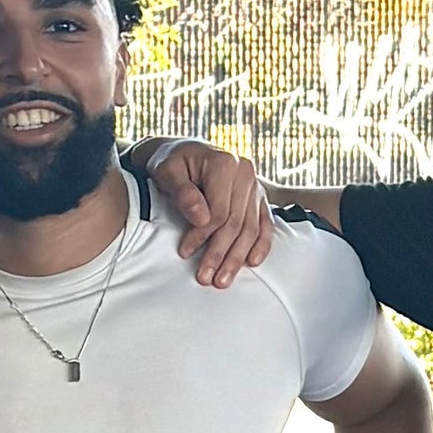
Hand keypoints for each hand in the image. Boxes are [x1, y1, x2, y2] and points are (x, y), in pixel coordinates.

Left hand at [145, 138, 275, 291]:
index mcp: (225, 163)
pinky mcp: (259, 196)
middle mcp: (245, 172)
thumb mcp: (167, 171)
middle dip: (220, 254)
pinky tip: (252, 262)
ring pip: (251, 228)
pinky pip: (265, 223)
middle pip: (236, 223)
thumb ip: (183, 192)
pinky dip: (261, 244)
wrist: (185, 152)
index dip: (202, 235)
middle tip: (206, 278)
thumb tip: (200, 218)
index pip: (218, 210)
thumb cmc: (173, 162)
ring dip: (238, 257)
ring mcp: (255, 185)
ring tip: (223, 279)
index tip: (185, 252)